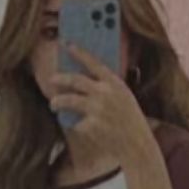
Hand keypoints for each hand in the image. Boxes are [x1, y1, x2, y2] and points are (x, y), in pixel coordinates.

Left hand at [48, 42, 154, 165]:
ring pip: (68, 100)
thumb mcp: (124, 98)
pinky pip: (75, 122)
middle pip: (75, 80)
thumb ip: (107, 87)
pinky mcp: (91, 126)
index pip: (93, 62)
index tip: (65, 43)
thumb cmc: (130, 121)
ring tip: (53, 104)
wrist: (137, 146)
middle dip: (60, 79)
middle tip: (51, 79)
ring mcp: (97, 110)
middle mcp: (105, 94)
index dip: (78, 52)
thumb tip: (84, 79)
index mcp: (115, 83)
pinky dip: (77, 125)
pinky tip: (83, 130)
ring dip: (57, 101)